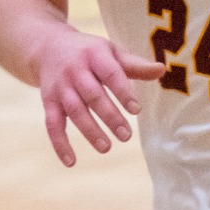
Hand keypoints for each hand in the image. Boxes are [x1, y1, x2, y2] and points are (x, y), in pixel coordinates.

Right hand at [35, 29, 167, 166]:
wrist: (48, 47)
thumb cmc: (89, 52)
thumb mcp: (111, 52)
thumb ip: (135, 65)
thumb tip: (162, 70)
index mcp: (94, 55)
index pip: (111, 74)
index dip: (123, 92)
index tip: (136, 110)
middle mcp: (75, 70)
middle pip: (92, 95)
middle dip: (109, 117)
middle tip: (127, 136)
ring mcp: (60, 87)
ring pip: (74, 111)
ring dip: (90, 131)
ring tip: (106, 147)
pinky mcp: (48, 102)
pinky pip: (52, 125)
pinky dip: (60, 144)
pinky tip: (71, 162)